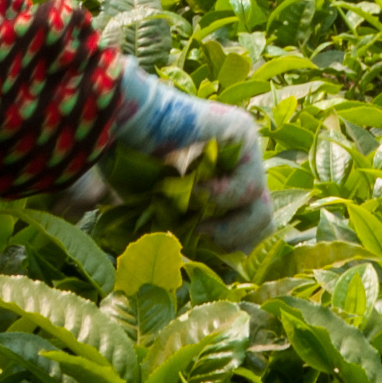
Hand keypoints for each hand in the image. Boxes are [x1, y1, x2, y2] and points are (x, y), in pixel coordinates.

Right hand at [90, 63, 274, 252]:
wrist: (118, 118)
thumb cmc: (126, 159)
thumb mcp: (157, 208)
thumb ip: (180, 229)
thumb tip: (195, 265)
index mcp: (223, 178)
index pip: (248, 225)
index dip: (229, 248)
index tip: (202, 256)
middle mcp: (240, 162)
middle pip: (263, 222)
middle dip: (231, 243)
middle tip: (200, 241)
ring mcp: (246, 147)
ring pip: (261, 211)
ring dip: (226, 228)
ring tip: (195, 221)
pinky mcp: (244, 133)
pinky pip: (247, 187)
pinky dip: (219, 199)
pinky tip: (194, 189)